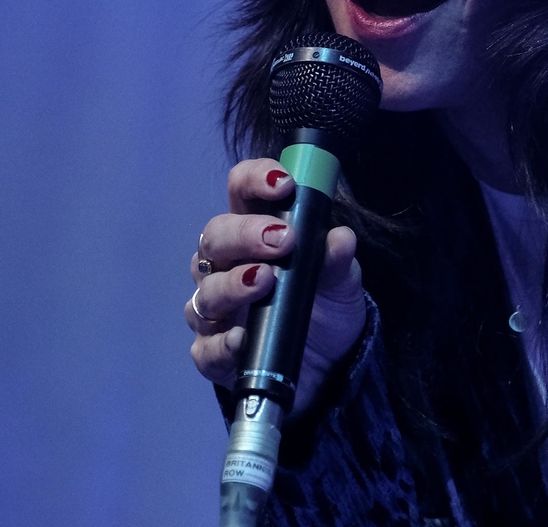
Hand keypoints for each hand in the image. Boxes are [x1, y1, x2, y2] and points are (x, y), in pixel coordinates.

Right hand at [186, 158, 365, 417]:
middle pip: (215, 237)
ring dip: (233, 283)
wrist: (328, 368)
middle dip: (245, 234)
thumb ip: (337, 261)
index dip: (256, 180)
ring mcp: (215, 311)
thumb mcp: (341, 283)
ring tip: (264, 281)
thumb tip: (340, 238)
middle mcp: (225, 266)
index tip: (284, 185)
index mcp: (254, 233)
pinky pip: (206, 347)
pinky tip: (243, 338)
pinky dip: (223, 342)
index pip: (241, 192)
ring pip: (206, 290)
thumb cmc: (324, 309)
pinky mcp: (213, 354)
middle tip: (282, 240)